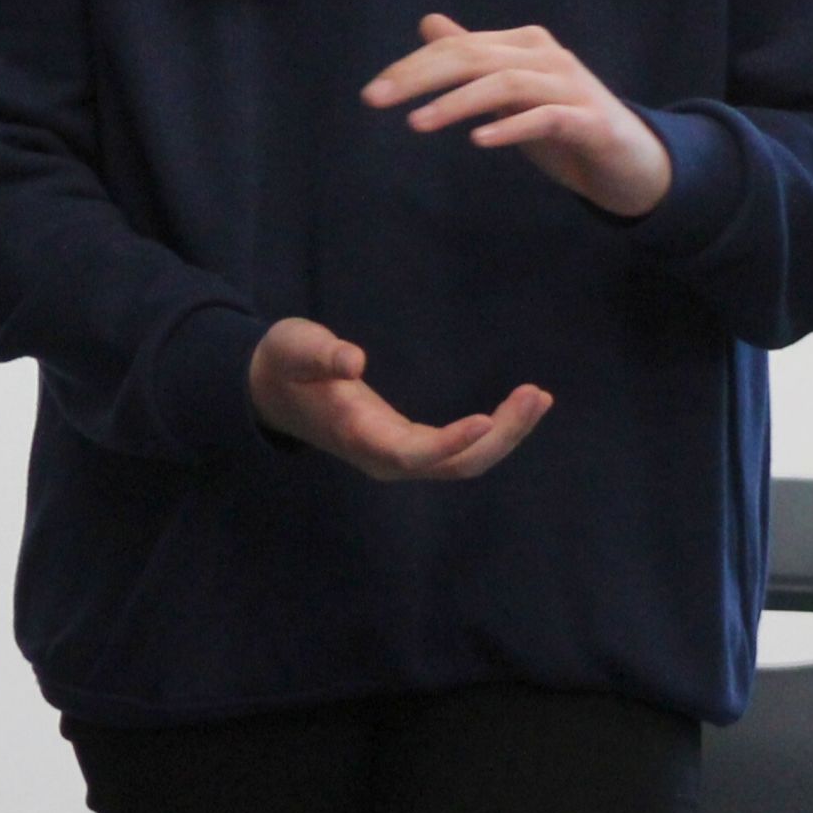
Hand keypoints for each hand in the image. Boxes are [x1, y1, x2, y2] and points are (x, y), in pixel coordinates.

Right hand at [247, 317, 551, 481]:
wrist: (273, 390)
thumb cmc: (285, 363)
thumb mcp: (294, 347)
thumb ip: (320, 355)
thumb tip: (353, 360)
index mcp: (357, 435)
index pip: (411, 454)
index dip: (449, 443)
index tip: (486, 420)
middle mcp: (384, 456)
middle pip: (452, 464)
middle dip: (499, 437)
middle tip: (536, 396)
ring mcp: (399, 454)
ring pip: (462, 461)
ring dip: (504, 435)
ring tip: (539, 398)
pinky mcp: (409, 444)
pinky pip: (459, 450)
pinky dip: (493, 432)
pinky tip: (519, 407)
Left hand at [361, 13, 675, 218]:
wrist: (631, 162)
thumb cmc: (564, 125)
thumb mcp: (510, 93)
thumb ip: (474, 60)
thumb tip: (429, 24)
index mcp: (525, 45)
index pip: (458, 47)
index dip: (413, 66)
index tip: (374, 92)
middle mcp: (547, 57)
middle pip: (474, 57)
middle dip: (421, 77)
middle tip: (376, 99)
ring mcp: (571, 88)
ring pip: (506, 84)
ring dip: (458, 103)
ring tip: (418, 123)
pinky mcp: (590, 123)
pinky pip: (546, 118)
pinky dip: (511, 128)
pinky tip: (479, 141)